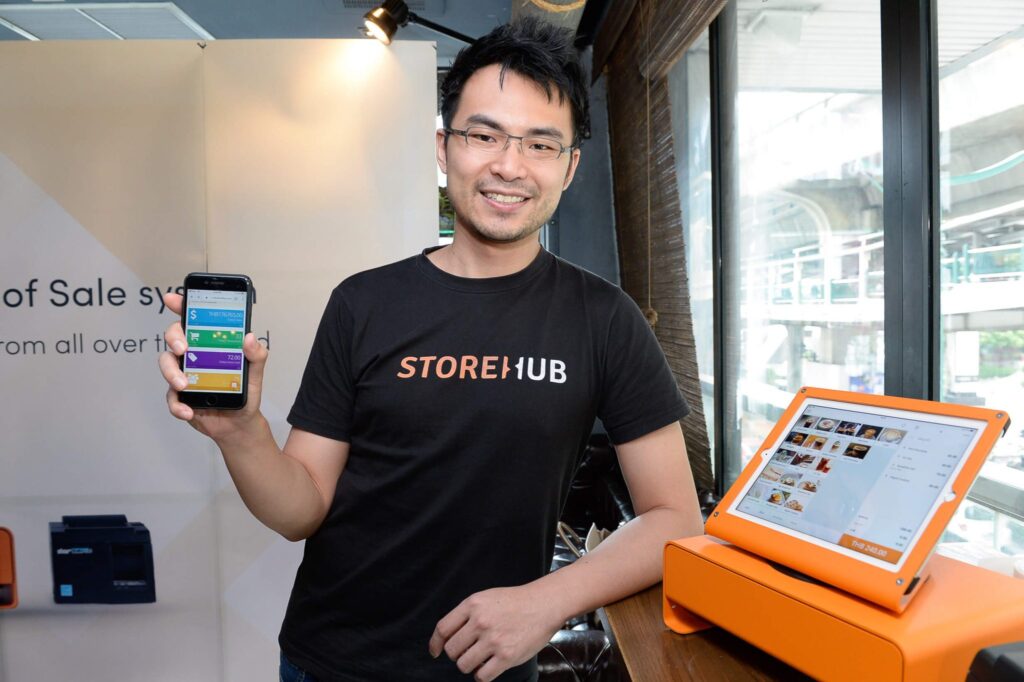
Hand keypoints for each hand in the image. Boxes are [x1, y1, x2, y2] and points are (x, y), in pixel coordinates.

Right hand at [157, 292, 268, 441]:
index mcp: (209, 344)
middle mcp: (193, 356)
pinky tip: (189, 411)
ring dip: (172, 373)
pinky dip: (177, 405)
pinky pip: (171, 398)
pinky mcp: (180, 397)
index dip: (181, 306)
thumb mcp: (256, 372)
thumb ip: (257, 355)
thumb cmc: (244, 392)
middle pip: (174, 337)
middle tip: (183, 348)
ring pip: (167, 364)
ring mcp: (184, 375)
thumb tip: (250, 337)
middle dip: (174, 338)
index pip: (193, 320)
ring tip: (185, 385)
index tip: (172, 298)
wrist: (239, 423)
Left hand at [428, 585, 564, 681]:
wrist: (544, 604)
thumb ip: (466, 614)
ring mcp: (493, 640)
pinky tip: (488, 668)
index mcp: (472, 605)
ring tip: (479, 659)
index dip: (435, 643)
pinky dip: (481, 676)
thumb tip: (447, 636)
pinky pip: (482, 676)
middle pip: (452, 650)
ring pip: (464, 665)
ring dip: (468, 665)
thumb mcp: (485, 597)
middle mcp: (480, 622)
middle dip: (456, 655)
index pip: (442, 629)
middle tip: (466, 652)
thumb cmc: (515, 601)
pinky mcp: (507, 656)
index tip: (435, 651)